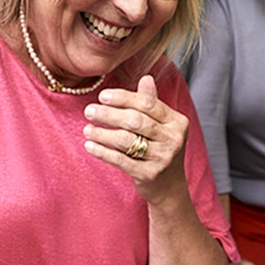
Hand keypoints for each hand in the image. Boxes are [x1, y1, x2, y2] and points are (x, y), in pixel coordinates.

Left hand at [82, 75, 188, 203]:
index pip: (147, 103)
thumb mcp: (162, 126)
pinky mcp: (149, 175)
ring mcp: (162, 158)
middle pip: (135, 120)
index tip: (102, 96)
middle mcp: (173, 139)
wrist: (169, 187)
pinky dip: (102, 152)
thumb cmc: (161, 150)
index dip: (123, 98)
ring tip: (86, 129)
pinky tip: (89, 146)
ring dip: (102, 133)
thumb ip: (152, 104)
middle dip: (109, 114)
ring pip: (126, 140)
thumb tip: (146, 77)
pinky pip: (120, 160)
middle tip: (89, 111)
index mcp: (177, 122)